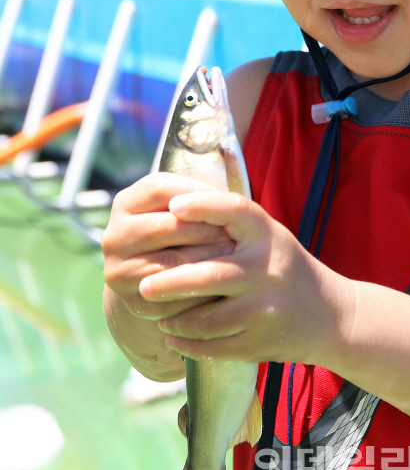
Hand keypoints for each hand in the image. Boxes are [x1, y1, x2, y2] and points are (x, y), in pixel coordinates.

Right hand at [102, 173, 234, 322]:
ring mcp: (118, 270)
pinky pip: (171, 295)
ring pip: (170, 263)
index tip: (225, 200)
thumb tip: (231, 169)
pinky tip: (220, 283)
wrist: (156, 282)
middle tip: (235, 233)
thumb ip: (195, 194)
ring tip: (233, 256)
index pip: (159, 187)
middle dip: (206, 229)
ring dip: (207, 259)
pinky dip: (197, 289)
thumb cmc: (179, 234)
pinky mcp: (131, 300)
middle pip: (166, 225)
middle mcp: (114, 236)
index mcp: (125, 204)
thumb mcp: (180, 210)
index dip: (195, 192)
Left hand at [138, 188, 353, 365]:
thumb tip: (172, 209)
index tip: (173, 205)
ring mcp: (265, 309)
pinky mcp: (260, 342)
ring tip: (159, 315)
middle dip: (170, 282)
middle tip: (143, 285)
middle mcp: (268, 269)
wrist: (330, 314)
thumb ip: (230, 225)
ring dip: (176, 319)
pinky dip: (188, 344)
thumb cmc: (285, 266)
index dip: (204, 205)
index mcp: (268, 235)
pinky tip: (174, 337)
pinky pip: (213, 346)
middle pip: (209, 274)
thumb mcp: (268, 237)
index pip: (235, 210)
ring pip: (206, 318)